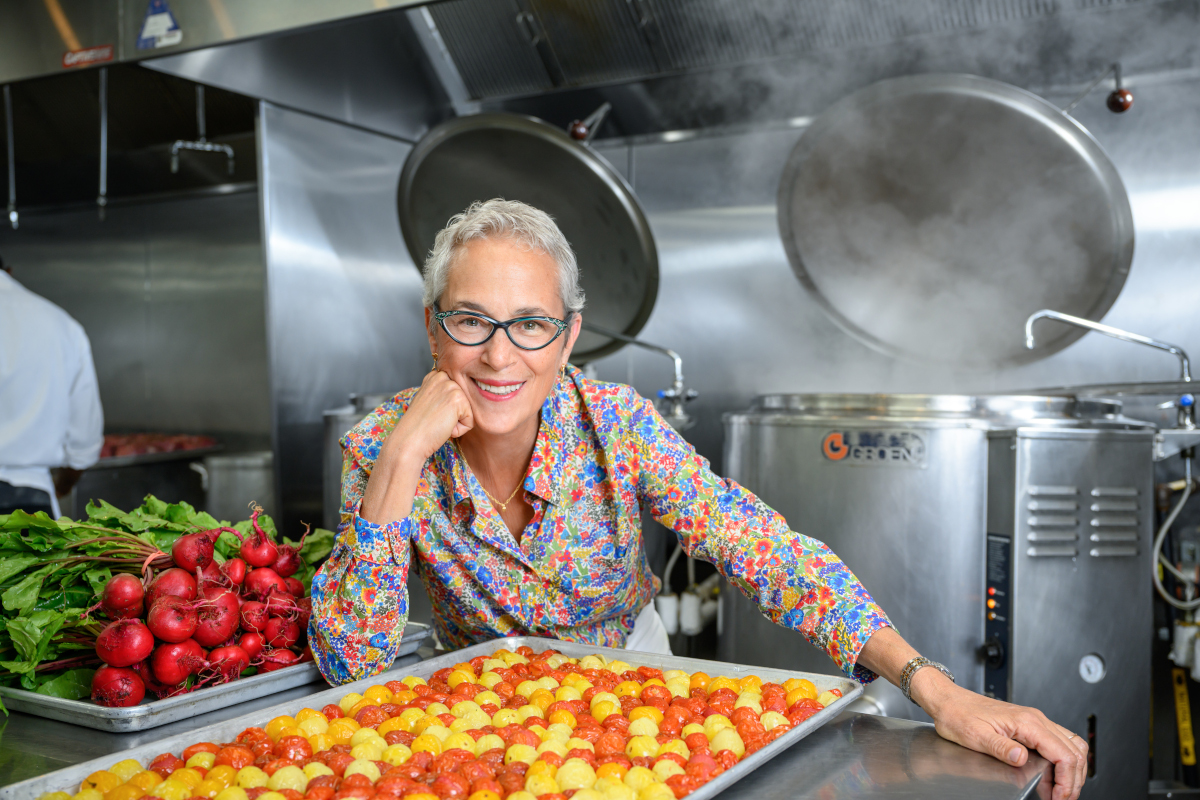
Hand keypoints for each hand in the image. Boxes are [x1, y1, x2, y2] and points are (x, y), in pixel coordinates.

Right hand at [394, 369, 474, 459]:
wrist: (409, 439)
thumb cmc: (417, 426)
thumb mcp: (426, 400)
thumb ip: (440, 394)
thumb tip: (454, 399)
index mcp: (434, 376)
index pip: (456, 392)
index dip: (447, 408)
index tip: (432, 412)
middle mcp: (443, 377)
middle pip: (464, 401)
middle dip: (454, 414)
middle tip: (435, 419)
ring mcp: (451, 386)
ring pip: (468, 410)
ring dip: (456, 422)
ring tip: (438, 422)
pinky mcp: (459, 399)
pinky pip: (470, 420)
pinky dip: (459, 429)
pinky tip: (443, 426)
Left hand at [914, 673, 1086, 799]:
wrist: (948, 701)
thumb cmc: (958, 715)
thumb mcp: (976, 736)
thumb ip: (1000, 747)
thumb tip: (1021, 758)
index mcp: (1027, 722)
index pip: (1064, 754)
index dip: (1067, 780)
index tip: (1060, 797)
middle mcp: (1035, 719)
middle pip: (1074, 751)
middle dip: (1074, 779)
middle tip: (1064, 798)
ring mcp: (1033, 721)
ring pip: (1070, 745)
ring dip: (1071, 770)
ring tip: (1060, 790)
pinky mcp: (1028, 725)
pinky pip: (1057, 742)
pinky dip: (1061, 761)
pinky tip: (1050, 776)